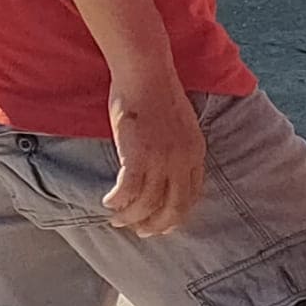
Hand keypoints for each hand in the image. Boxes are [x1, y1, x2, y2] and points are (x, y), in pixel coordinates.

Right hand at [103, 71, 205, 237]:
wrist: (147, 73)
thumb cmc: (158, 96)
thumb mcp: (181, 127)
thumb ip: (178, 150)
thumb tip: (165, 172)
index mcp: (196, 153)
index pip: (191, 196)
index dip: (175, 215)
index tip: (162, 225)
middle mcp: (183, 160)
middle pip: (173, 207)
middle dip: (155, 225)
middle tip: (139, 231)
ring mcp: (162, 158)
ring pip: (147, 203)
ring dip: (130, 216)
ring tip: (117, 218)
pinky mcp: (139, 154)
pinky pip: (127, 190)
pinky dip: (117, 201)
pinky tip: (108, 203)